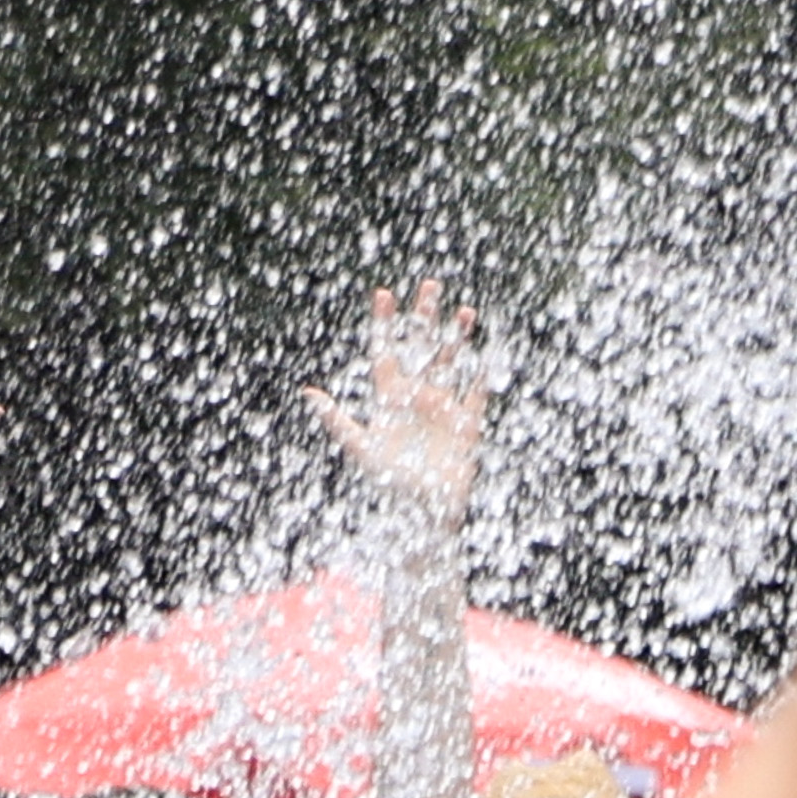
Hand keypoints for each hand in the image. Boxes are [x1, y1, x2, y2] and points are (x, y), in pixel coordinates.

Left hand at [309, 278, 485, 525]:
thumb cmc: (387, 483)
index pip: (386, 351)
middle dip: (425, 318)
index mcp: (389, 397)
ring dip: (457, 338)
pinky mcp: (466, 423)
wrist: (421, 512)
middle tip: (430, 285)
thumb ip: (337, 420)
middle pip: (421, 347)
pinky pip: (476, 393)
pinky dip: (482, 374)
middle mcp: (416, 396)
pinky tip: (488, 352)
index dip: (385, 324)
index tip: (383, 294)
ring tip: (465, 311)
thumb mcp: (360, 448)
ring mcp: (442, 407)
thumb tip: (308, 392)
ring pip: (451, 362)